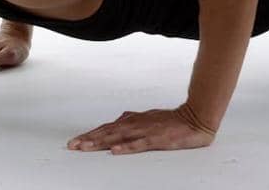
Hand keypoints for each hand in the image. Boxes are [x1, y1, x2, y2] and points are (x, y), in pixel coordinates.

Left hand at [67, 104, 216, 154]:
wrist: (196, 117)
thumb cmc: (173, 120)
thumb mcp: (150, 118)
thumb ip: (134, 120)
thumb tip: (120, 119)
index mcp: (134, 121)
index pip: (107, 128)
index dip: (91, 134)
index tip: (76, 141)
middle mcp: (137, 124)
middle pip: (108, 132)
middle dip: (89, 139)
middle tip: (73, 146)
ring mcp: (146, 131)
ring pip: (119, 137)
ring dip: (101, 142)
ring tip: (86, 148)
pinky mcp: (157, 139)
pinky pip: (139, 144)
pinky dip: (126, 148)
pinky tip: (115, 152)